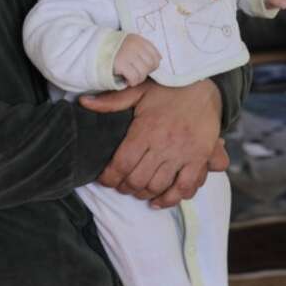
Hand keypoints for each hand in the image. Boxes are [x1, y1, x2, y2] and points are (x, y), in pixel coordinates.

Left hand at [79, 78, 226, 208]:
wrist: (202, 84)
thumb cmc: (168, 89)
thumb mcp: (138, 90)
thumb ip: (111, 101)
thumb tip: (83, 103)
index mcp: (146, 129)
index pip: (122, 163)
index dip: (109, 177)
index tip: (104, 179)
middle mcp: (163, 144)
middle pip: (138, 179)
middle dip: (124, 187)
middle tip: (119, 186)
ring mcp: (183, 153)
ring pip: (158, 186)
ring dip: (143, 194)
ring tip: (136, 191)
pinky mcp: (199, 158)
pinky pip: (185, 187)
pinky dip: (171, 198)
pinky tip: (159, 201)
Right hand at [112, 33, 160, 86]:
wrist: (92, 50)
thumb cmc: (111, 50)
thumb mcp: (128, 44)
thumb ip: (142, 49)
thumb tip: (159, 59)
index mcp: (138, 39)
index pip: (156, 56)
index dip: (152, 66)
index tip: (142, 68)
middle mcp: (135, 45)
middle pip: (151, 65)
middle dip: (145, 72)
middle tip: (135, 73)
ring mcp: (128, 54)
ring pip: (143, 72)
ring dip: (137, 78)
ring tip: (129, 77)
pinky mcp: (121, 63)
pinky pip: (134, 78)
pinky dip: (131, 82)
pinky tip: (125, 79)